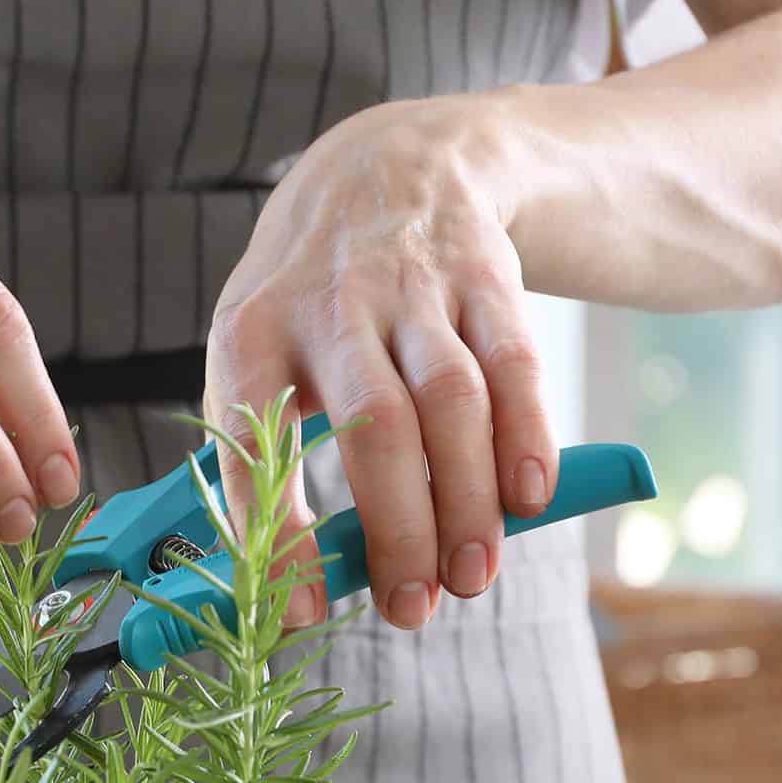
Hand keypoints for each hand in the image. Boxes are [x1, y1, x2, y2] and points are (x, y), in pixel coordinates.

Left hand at [203, 97, 557, 628]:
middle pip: (375, 426)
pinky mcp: (484, 274)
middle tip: (411, 608)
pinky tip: (530, 500)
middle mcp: (330, 305)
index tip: (301, 612)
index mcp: (251, 334)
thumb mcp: (259, 356)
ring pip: (450, 400)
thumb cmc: (309, 304)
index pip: (255, 442)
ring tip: (472, 576)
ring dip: (467, 499)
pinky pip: (514, 362)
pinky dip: (528, 437)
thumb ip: (269, 462)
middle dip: (398, 528)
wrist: (385, 169)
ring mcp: (412, 285)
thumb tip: (295, 591)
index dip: (278, 534)